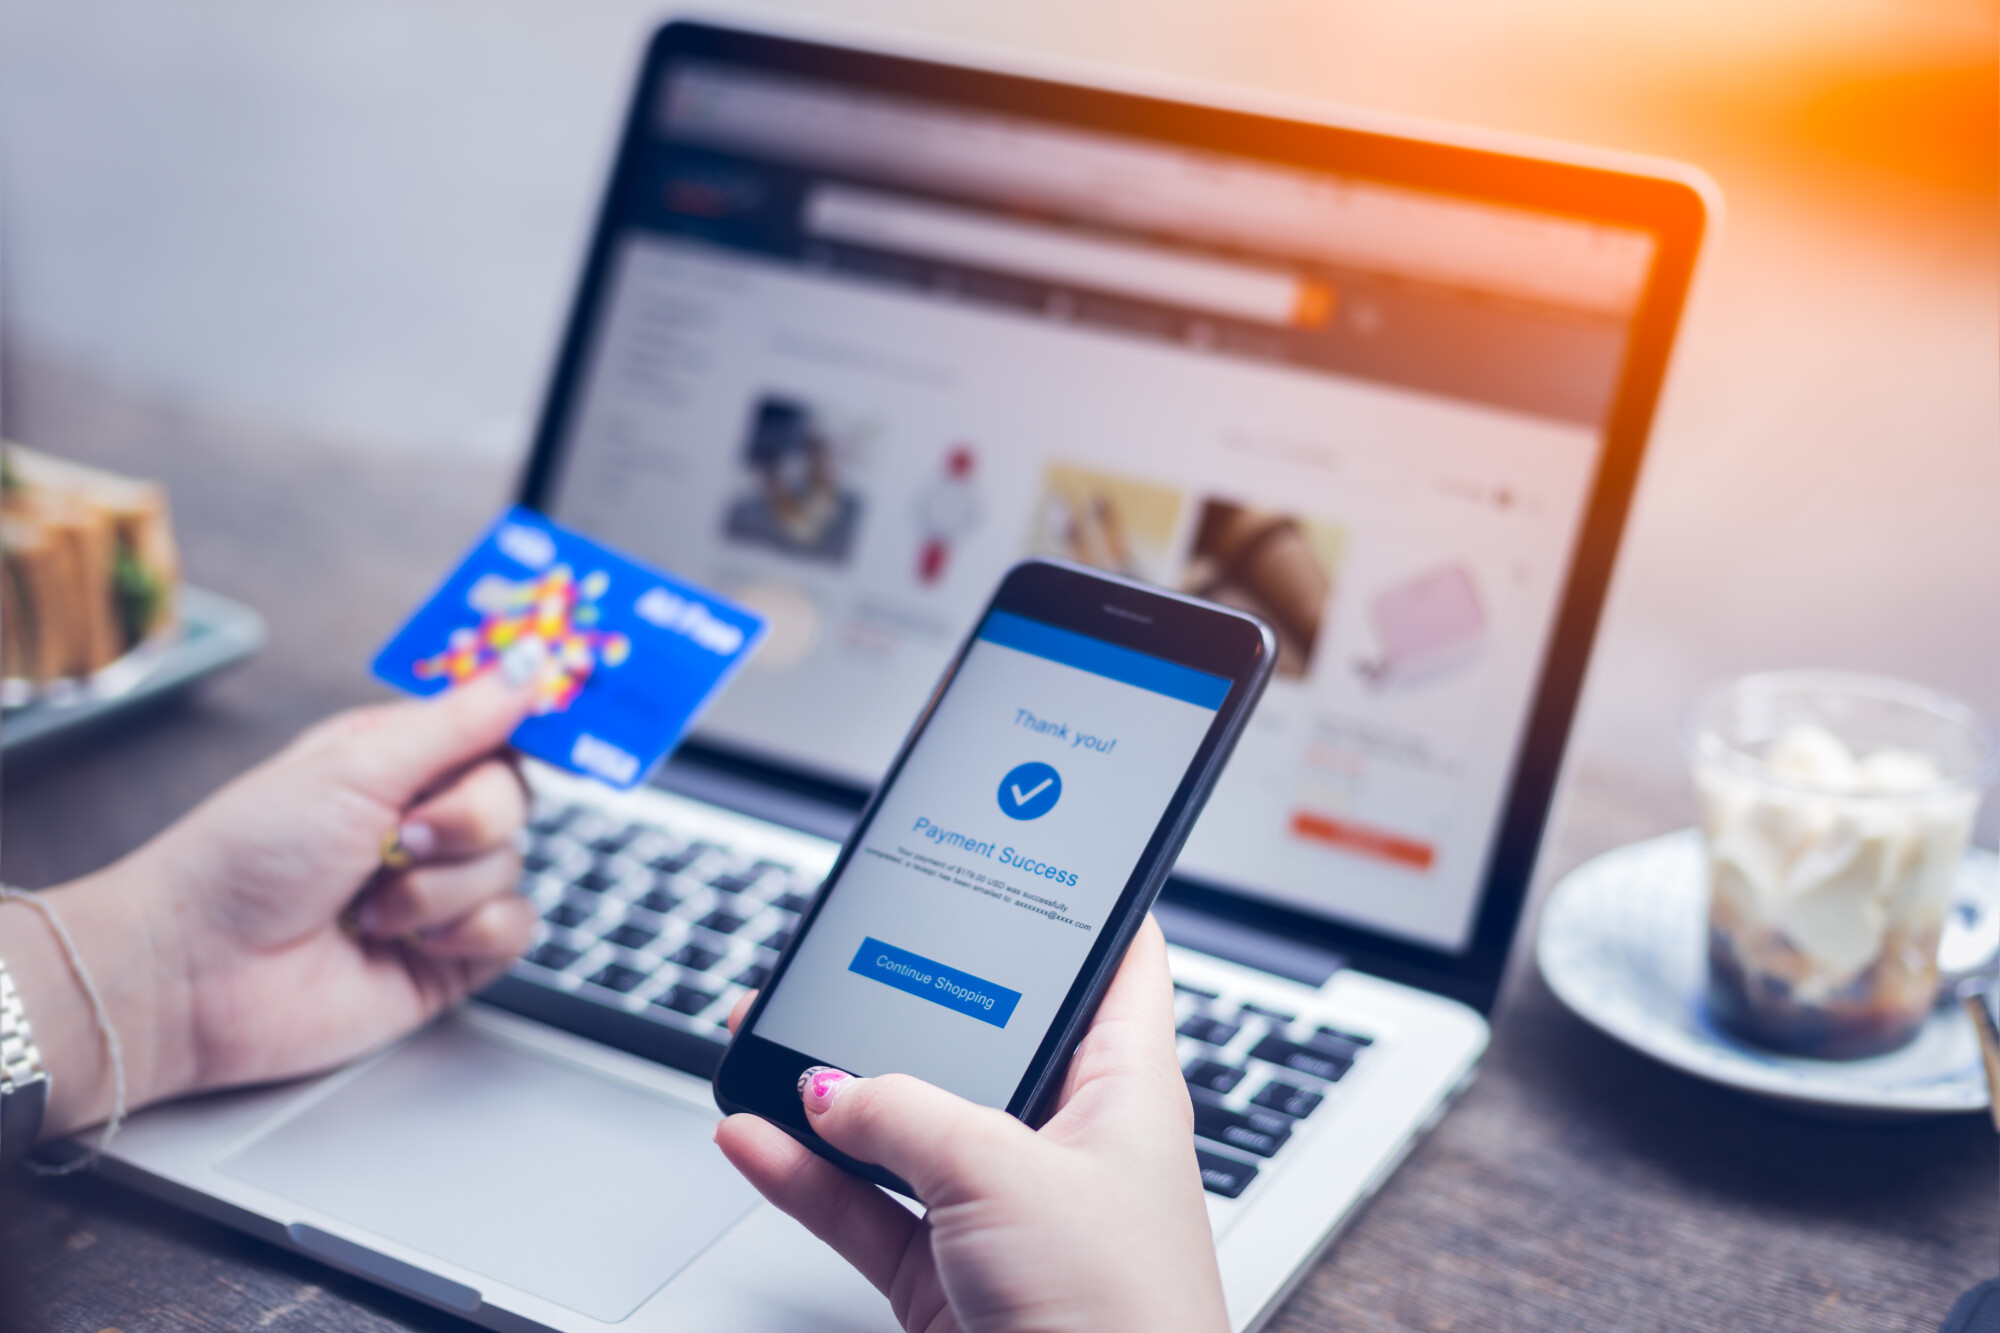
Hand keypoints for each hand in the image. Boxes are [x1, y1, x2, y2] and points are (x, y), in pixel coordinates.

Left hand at [2, 672, 538, 1136]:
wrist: (197, 973)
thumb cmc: (247, 856)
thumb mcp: (355, 767)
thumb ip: (458, 721)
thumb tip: (530, 665)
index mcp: (402, 759)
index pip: (497, 730)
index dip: (523, 730)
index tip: (546, 730)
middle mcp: (426, 819)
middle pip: (515, 800)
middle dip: (465, 821)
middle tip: (399, 837)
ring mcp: (440, 890)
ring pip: (513, 867)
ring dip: (440, 890)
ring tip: (367, 906)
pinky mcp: (449, 956)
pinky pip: (512, 931)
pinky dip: (466, 935)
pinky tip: (404, 942)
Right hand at [714, 918, 1228, 1332]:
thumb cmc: (1119, 1316)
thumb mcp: (1006, 1172)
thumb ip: (908, 1113)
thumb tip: (834, 1086)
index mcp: (1124, 1088)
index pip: (1114, 961)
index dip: (1075, 903)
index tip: (1024, 853)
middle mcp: (1066, 1139)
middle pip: (981, 1039)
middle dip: (907, 998)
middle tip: (846, 950)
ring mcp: (1003, 1208)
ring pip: (904, 1123)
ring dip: (834, 1088)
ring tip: (768, 1033)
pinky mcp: (949, 1277)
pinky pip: (862, 1206)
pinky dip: (805, 1175)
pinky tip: (752, 1135)